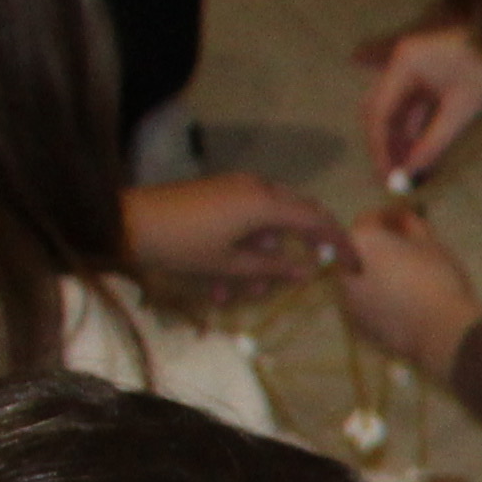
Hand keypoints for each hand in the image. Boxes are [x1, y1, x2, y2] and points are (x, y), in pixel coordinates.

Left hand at [121, 171, 348, 295]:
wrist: (125, 223)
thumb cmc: (182, 245)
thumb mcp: (230, 265)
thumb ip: (273, 268)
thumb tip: (307, 271)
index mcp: (265, 203)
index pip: (319, 221)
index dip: (341, 245)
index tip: (356, 267)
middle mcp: (257, 188)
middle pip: (299, 215)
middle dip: (301, 250)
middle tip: (302, 278)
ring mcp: (236, 187)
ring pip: (269, 223)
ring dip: (263, 258)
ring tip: (240, 294)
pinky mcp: (219, 193)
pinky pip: (247, 219)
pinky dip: (244, 247)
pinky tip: (223, 280)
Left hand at [334, 201, 481, 374]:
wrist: (442, 334)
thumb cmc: (438, 280)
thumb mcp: (433, 245)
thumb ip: (413, 226)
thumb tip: (404, 220)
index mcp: (360, 242)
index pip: (369, 219)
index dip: (388, 216)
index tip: (405, 218)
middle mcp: (344, 268)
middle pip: (358, 251)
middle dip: (378, 248)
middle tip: (404, 251)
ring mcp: (348, 301)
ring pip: (359, 280)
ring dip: (375, 275)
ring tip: (403, 281)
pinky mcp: (359, 327)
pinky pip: (366, 305)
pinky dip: (378, 300)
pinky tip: (401, 305)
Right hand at [359, 22, 481, 187]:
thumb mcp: (463, 110)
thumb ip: (435, 142)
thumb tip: (413, 170)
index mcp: (405, 63)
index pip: (380, 111)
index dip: (380, 145)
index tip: (386, 173)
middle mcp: (403, 63)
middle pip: (382, 110)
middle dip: (387, 144)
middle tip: (393, 175)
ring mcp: (415, 68)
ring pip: (398, 111)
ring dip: (403, 140)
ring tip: (410, 171)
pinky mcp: (430, 76)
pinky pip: (415, 108)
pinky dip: (417, 130)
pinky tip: (422, 154)